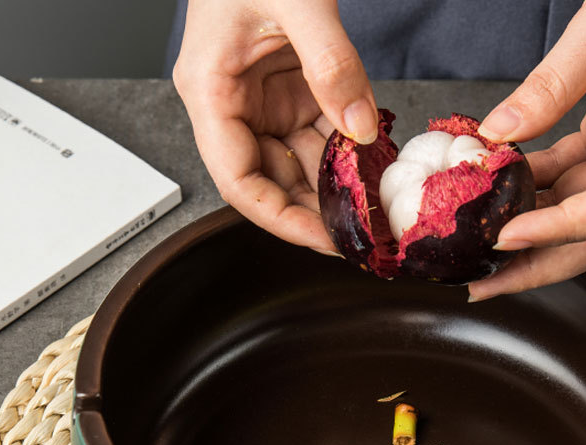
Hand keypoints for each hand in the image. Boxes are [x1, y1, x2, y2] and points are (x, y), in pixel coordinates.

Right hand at [173, 0, 377, 251]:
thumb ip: (332, 64)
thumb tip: (360, 129)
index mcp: (211, 92)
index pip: (238, 182)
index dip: (280, 219)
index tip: (324, 240)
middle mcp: (232, 106)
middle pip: (271, 182)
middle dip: (315, 211)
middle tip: (361, 234)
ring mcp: (262, 102)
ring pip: (299, 166)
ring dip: (336, 187)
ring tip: (374, 208)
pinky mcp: (290, 91)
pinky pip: (318, 136)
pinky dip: (346, 154)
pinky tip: (373, 168)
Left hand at [469, 0, 585, 299]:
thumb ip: (552, 82)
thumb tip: (499, 133)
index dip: (557, 231)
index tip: (506, 238)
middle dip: (538, 266)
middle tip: (484, 285)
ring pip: (581, 215)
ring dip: (531, 236)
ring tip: (481, 249)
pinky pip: (573, 180)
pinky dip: (536, 190)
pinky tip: (500, 194)